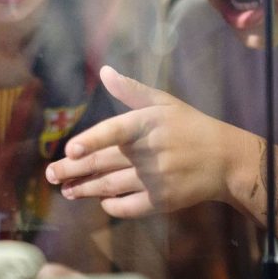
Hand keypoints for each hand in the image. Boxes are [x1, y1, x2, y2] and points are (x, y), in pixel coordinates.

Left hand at [45, 66, 253, 218]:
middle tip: (51, 175)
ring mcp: (155, 179)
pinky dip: (113, 206)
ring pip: (111, 186)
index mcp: (147, 125)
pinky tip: (101, 203)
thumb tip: (105, 71)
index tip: (70, 149)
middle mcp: (149, 152)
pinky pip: (129, 207)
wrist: (226, 160)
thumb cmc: (190, 126)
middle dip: (73, 170)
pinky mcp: (162, 200)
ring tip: (67, 190)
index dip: (91, 141)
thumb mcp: (164, 102)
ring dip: (85, 189)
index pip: (114, 132)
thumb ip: (131, 90)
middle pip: (103, 163)